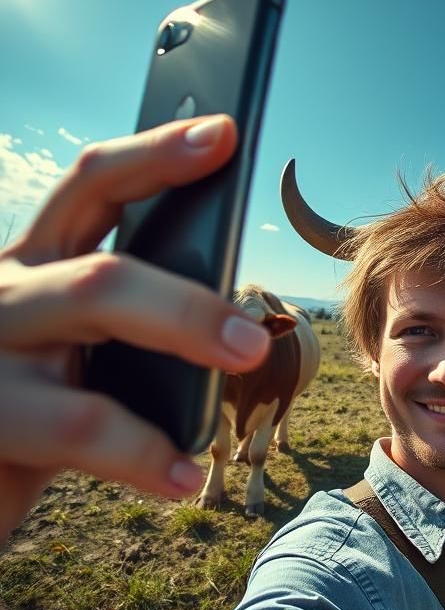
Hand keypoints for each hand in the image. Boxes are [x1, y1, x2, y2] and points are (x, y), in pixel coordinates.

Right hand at [0, 115, 270, 545]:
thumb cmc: (35, 412)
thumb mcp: (84, 355)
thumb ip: (136, 323)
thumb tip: (237, 322)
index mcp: (36, 266)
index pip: (92, 189)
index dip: (156, 157)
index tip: (224, 132)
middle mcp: (6, 293)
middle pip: (102, 267)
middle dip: (189, 299)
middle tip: (255, 339)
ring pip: (91, 310)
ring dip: (182, 333)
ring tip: (246, 362)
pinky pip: (76, 425)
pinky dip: (141, 453)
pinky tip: (182, 477)